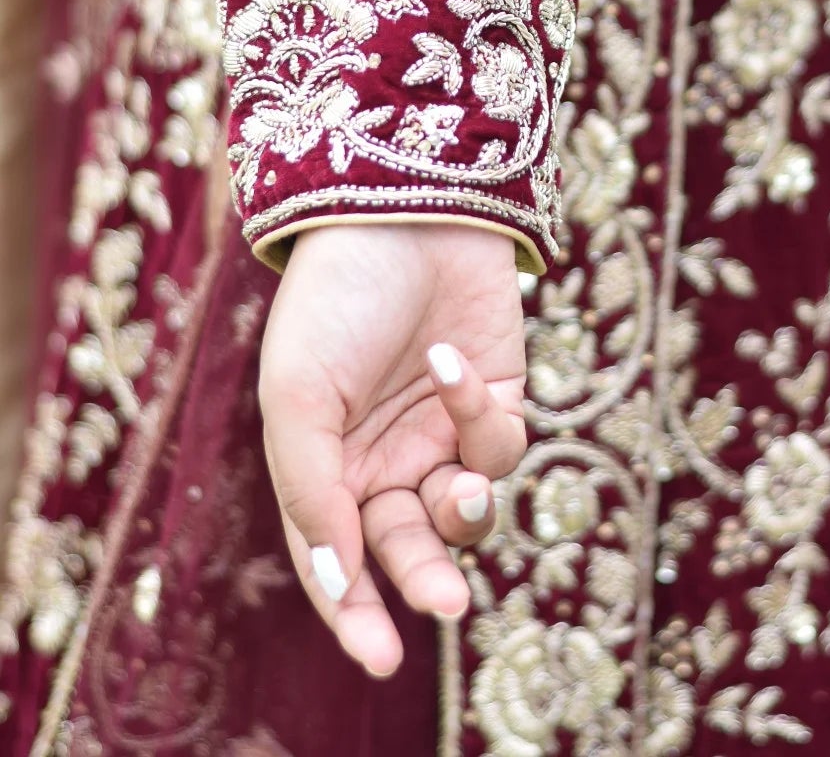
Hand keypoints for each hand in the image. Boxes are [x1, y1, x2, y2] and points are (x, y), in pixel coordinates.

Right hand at [258, 220, 526, 678]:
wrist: (401, 204)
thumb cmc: (335, 298)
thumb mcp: (296, 396)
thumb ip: (312, 492)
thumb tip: (343, 580)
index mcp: (323, 464)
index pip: (338, 561)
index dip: (355, 613)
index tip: (378, 659)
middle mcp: (384, 456)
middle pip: (409, 549)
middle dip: (426, 580)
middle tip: (447, 604)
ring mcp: (442, 428)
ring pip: (466, 512)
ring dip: (465, 515)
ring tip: (458, 489)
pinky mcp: (497, 396)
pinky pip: (500, 443)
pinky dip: (480, 417)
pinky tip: (452, 367)